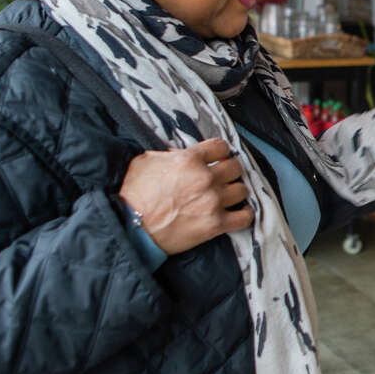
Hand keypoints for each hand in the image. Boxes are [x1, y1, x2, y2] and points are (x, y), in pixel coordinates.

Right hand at [118, 138, 253, 254]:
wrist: (130, 226)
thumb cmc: (133, 196)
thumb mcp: (146, 161)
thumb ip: (168, 154)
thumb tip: (179, 154)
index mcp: (189, 159)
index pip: (221, 147)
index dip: (220, 152)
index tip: (219, 158)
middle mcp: (205, 177)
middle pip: (235, 167)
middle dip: (229, 172)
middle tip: (222, 178)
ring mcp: (212, 201)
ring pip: (242, 190)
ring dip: (235, 192)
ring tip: (227, 196)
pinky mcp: (215, 224)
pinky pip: (244, 217)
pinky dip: (244, 215)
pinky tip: (237, 213)